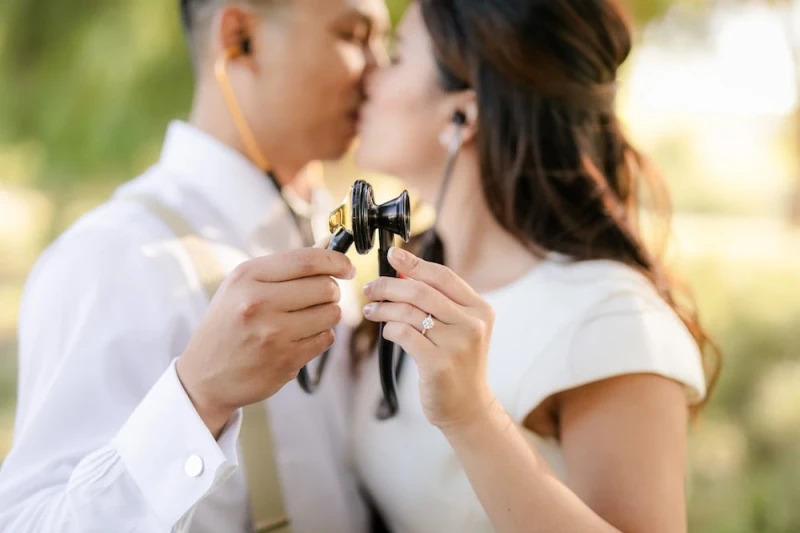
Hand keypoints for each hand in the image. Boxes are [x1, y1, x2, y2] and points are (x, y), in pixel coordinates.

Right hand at [177, 247, 355, 435]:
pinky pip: (326, 339)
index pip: (307, 260)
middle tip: (318, 298)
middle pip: (326, 287)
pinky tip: (299, 338)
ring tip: (306, 319)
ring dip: (327, 315)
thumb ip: (288, 266)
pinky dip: (320, 337)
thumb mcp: (245, 286)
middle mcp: (258, 303)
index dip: (336, 261)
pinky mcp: (286, 360)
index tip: (346, 268)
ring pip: (331, 314)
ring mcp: (273, 334)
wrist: (203, 375)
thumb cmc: (228, 324)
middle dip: (331, 291)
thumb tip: (329, 244)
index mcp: (247, 277)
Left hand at [362, 247, 496, 430]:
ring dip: (383, 308)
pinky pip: (403, 334)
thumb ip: (440, 303)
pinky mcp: (438, 364)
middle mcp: (471, 324)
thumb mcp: (461, 329)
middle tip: (370, 288)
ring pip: (408, 312)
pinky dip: (389, 329)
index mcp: (479, 309)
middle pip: (421, 291)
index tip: (393, 256)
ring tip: (370, 310)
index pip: (443, 276)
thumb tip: (403, 273)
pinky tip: (386, 331)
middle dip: (389, 285)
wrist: (468, 408)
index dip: (415, 263)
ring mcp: (456, 344)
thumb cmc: (458, 364)